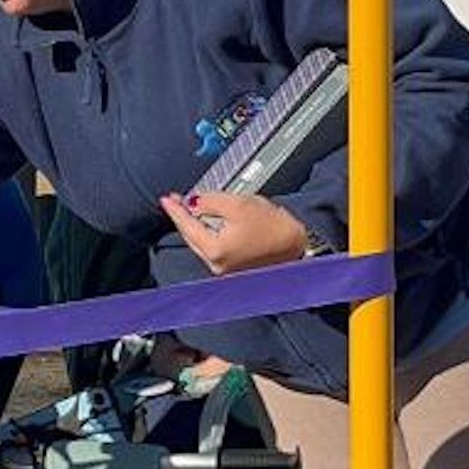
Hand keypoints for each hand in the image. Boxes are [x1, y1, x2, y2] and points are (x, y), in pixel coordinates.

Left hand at [160, 191, 309, 274]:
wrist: (300, 246)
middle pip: (191, 236)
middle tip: (176, 200)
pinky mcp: (233, 268)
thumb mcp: (239, 204)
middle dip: (183, 217)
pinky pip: (212, 247)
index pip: (187, 226)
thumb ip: (210, 201)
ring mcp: (224, 269)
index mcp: (216, 251)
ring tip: (192, 208)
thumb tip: (192, 202)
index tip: (167, 198)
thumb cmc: (276, 228)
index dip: (175, 209)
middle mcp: (217, 265)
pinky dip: (208, 233)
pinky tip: (208, 222)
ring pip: (201, 242)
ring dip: (195, 224)